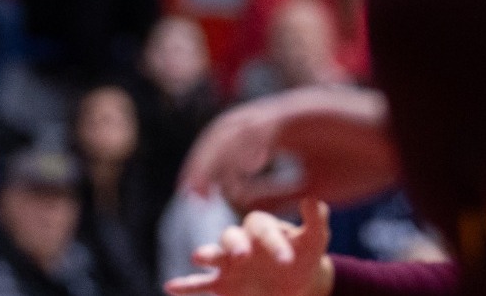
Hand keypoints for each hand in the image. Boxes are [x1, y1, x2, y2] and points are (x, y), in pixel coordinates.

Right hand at [166, 201, 332, 295]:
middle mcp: (240, 240)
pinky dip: (185, 285)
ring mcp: (228, 261)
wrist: (298, 282)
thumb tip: (313, 198)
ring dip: (206, 255)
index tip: (286, 259)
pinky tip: (170, 287)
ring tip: (198, 257)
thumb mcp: (315, 240)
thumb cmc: (305, 255)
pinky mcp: (222, 283)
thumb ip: (315, 220)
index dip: (273, 242)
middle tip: (242, 255)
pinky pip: (200, 283)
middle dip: (234, 245)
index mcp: (262, 227)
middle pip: (230, 236)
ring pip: (213, 254)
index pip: (262, 228)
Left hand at [180, 87, 396, 211]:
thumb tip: (240, 205)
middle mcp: (278, 117)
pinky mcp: (307, 108)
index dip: (208, 167)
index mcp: (277, 134)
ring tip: (210, 184)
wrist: (405, 148)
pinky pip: (272, 124)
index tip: (194, 195)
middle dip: (204, 160)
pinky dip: (255, 145)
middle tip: (190, 191)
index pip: (230, 146)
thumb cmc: (363, 164)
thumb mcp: (311, 188)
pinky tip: (246, 169)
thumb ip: (276, 194)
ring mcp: (291, 109)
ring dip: (222, 155)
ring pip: (242, 125)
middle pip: (226, 132)